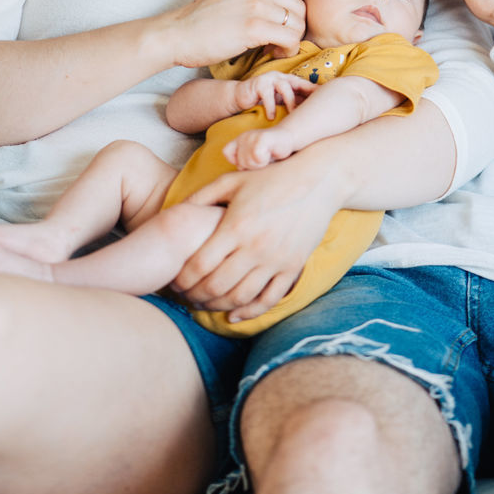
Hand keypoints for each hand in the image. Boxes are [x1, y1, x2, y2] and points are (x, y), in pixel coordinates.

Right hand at [161, 0, 305, 68]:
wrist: (176, 35)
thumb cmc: (200, 22)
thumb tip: (281, 8)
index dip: (294, 6)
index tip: (283, 22)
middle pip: (299, 5)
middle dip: (296, 26)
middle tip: (281, 40)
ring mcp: (254, 4)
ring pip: (298, 23)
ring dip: (293, 40)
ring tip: (276, 48)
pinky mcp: (253, 27)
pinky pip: (290, 38)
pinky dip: (288, 50)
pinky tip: (272, 53)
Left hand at [170, 151, 342, 321]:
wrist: (319, 179)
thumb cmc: (272, 177)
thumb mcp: (233, 180)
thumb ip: (202, 196)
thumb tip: (175, 212)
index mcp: (235, 226)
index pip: (199, 265)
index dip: (181, 279)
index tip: (174, 281)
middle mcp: (255, 247)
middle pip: (216, 286)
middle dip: (194, 296)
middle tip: (185, 296)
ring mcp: (276, 260)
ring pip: (240, 297)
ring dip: (218, 306)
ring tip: (205, 304)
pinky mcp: (293, 267)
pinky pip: (269, 299)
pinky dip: (249, 312)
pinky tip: (234, 315)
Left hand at [224, 126, 295, 169]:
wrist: (289, 139)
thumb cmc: (272, 153)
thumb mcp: (254, 160)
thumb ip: (244, 165)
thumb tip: (235, 179)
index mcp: (239, 140)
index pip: (227, 152)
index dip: (239, 161)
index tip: (254, 159)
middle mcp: (244, 136)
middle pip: (241, 163)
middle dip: (254, 166)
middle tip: (265, 157)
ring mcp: (252, 136)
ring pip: (249, 162)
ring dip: (261, 164)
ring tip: (268, 155)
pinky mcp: (261, 138)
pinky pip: (257, 157)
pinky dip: (265, 160)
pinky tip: (272, 153)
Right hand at [235, 71, 317, 119]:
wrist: (239, 97)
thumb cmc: (262, 101)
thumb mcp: (279, 101)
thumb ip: (292, 103)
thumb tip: (311, 114)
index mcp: (288, 81)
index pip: (305, 85)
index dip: (315, 91)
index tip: (328, 99)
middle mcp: (281, 77)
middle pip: (298, 85)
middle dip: (306, 97)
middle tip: (311, 111)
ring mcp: (269, 78)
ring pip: (285, 88)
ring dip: (290, 102)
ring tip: (292, 115)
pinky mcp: (258, 84)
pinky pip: (268, 95)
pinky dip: (271, 107)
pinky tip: (271, 118)